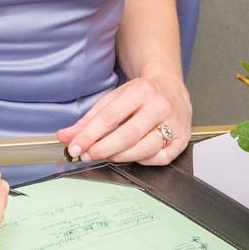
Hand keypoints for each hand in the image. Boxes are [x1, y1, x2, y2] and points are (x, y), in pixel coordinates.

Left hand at [57, 75, 190, 165]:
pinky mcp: (182, 140)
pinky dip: (143, 161)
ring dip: (120, 157)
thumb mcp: (113, 99)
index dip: (89, 135)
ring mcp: (174, 123)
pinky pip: (160, 158)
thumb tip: (65, 136)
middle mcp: (159, 106)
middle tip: (87, 155)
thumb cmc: (140, 95)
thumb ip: (89, 120)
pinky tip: (132, 156)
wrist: (171, 88)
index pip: (110, 117)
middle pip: (128, 135)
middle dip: (103, 149)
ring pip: (144, 149)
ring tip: (106, 155)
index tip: (75, 147)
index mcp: (141, 91)